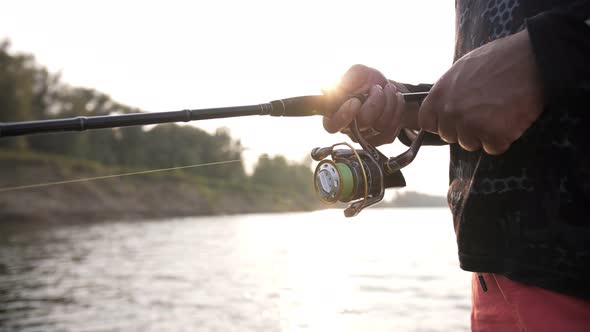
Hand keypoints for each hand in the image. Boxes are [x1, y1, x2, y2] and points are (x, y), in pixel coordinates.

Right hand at [322, 64, 418, 145]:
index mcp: (335, 114)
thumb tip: (330, 89)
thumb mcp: (357, 73)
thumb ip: (346, 80)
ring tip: (388, 89)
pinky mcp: (382, 138)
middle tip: (377, 88)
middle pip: (362, 122)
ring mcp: (366, 136)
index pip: (332, 125)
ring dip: (389, 102)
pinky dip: (398, 109)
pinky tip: (395, 99)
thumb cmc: (367, 82)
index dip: (344, 116)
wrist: (387, 88)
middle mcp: (348, 128)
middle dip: (375, 102)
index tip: (355, 101)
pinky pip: (392, 128)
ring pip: (380, 125)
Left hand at [418, 29, 543, 154]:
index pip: (427, 122)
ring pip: (471, 143)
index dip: (441, 122)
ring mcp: (471, 125)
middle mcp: (450, 112)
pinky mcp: (493, 135)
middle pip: (450, 136)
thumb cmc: (500, 59)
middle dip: (465, 128)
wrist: (532, 59)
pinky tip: (510, 118)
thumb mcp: (462, 69)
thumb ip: (449, 91)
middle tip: (485, 111)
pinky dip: (503, 138)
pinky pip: (493, 147)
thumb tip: (444, 106)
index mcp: (439, 95)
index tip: (453, 120)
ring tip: (499, 112)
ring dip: (484, 134)